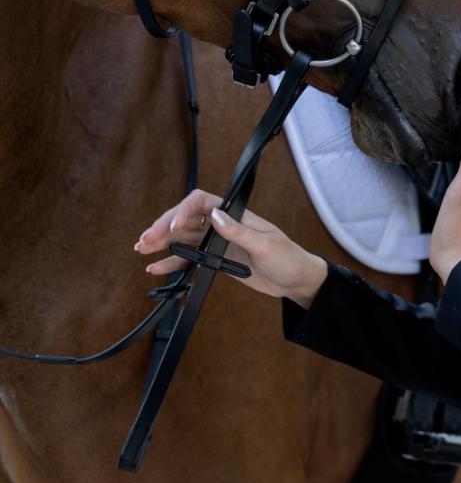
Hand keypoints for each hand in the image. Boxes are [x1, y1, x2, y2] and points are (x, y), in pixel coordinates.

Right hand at [134, 188, 326, 305]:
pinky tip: (156, 268)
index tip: (172, 227)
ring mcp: (218, 242)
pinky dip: (172, 262)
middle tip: (144, 240)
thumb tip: (214, 215)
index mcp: (235, 214)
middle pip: (186, 219)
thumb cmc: (288, 258)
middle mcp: (223, 224)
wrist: (296, 280)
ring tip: (141, 249)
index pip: (201, 202)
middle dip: (164, 227)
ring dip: (162, 243)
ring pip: (183, 238)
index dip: (183, 210)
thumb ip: (239, 231)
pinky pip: (190, 259)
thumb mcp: (266, 245)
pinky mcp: (216, 260)